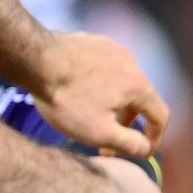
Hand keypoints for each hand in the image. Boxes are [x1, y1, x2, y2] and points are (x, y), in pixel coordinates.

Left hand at [36, 32, 167, 157]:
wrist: (32, 60)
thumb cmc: (65, 99)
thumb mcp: (99, 132)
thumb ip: (129, 144)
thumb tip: (145, 149)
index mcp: (138, 85)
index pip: (160, 116)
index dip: (155, 138)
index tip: (142, 151)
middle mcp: (129, 62)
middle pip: (138, 99)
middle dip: (125, 123)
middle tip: (106, 142)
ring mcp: (108, 47)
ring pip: (117, 83)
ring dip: (109, 104)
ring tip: (88, 118)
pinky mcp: (88, 41)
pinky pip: (99, 69)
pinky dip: (94, 85)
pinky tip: (74, 94)